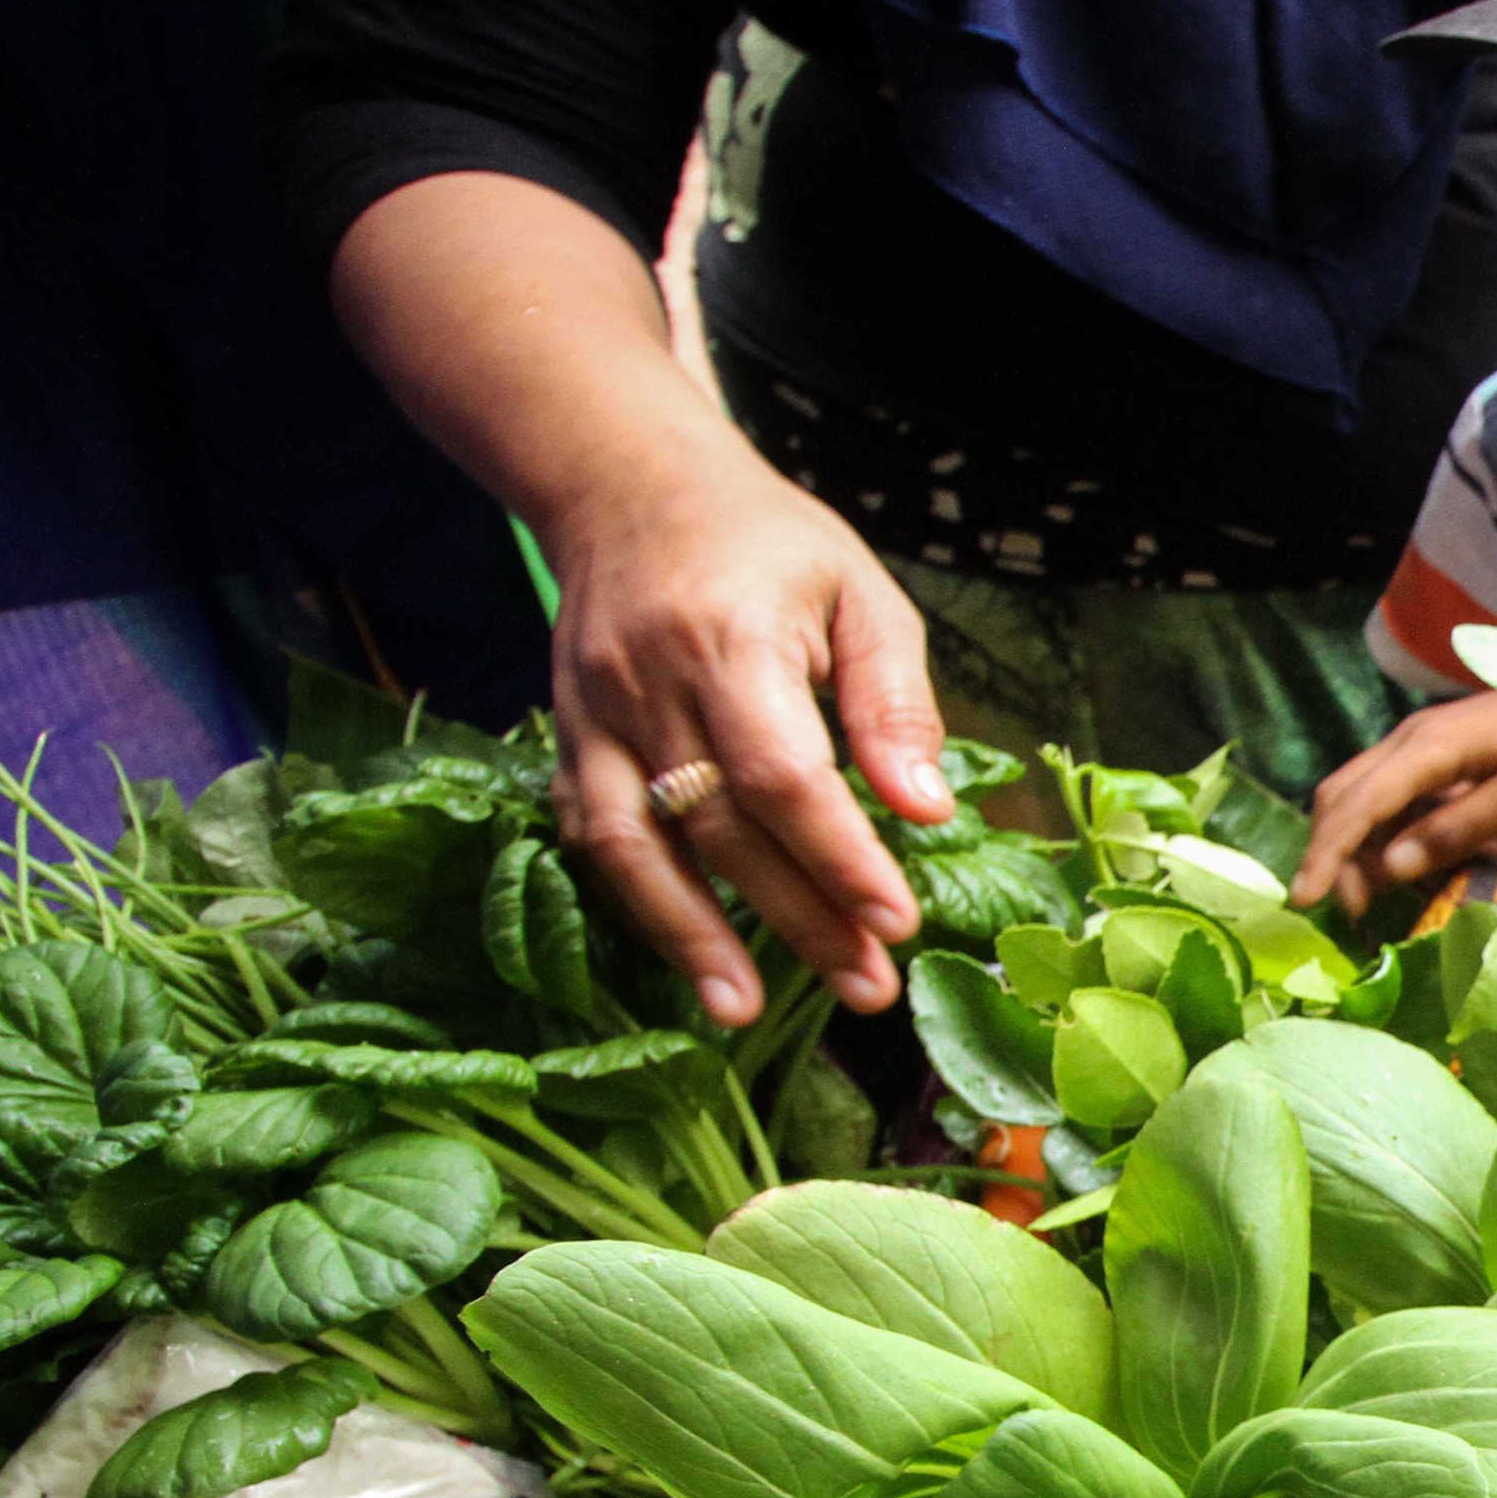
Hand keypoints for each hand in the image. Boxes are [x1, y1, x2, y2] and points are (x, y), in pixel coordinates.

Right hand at [321, 171, 948, 1027]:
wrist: (628, 485)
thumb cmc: (769, 544)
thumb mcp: (861, 594)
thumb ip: (896, 704)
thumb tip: (929, 813)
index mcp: (731, 638)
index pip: (783, 773)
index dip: (838, 855)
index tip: (896, 920)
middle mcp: (650, 682)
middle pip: (721, 826)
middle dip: (796, 917)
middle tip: (866, 985)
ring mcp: (593, 713)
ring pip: (636, 845)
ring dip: (691, 938)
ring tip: (746, 1011)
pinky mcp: (567, 735)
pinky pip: (594, 833)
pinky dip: (638, 901)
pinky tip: (685, 957)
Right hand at [1295, 693, 1496, 916]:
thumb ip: (1459, 829)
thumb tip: (1391, 867)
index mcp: (1432, 745)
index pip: (1361, 802)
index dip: (1330, 853)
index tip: (1307, 899)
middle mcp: (1415, 738)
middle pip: (1346, 794)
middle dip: (1333, 851)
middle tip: (1346, 909)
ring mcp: (1426, 743)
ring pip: (1364, 794)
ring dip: (1358, 845)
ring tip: (1370, 897)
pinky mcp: (1442, 755)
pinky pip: (1395, 795)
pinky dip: (1387, 833)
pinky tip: (1402, 866)